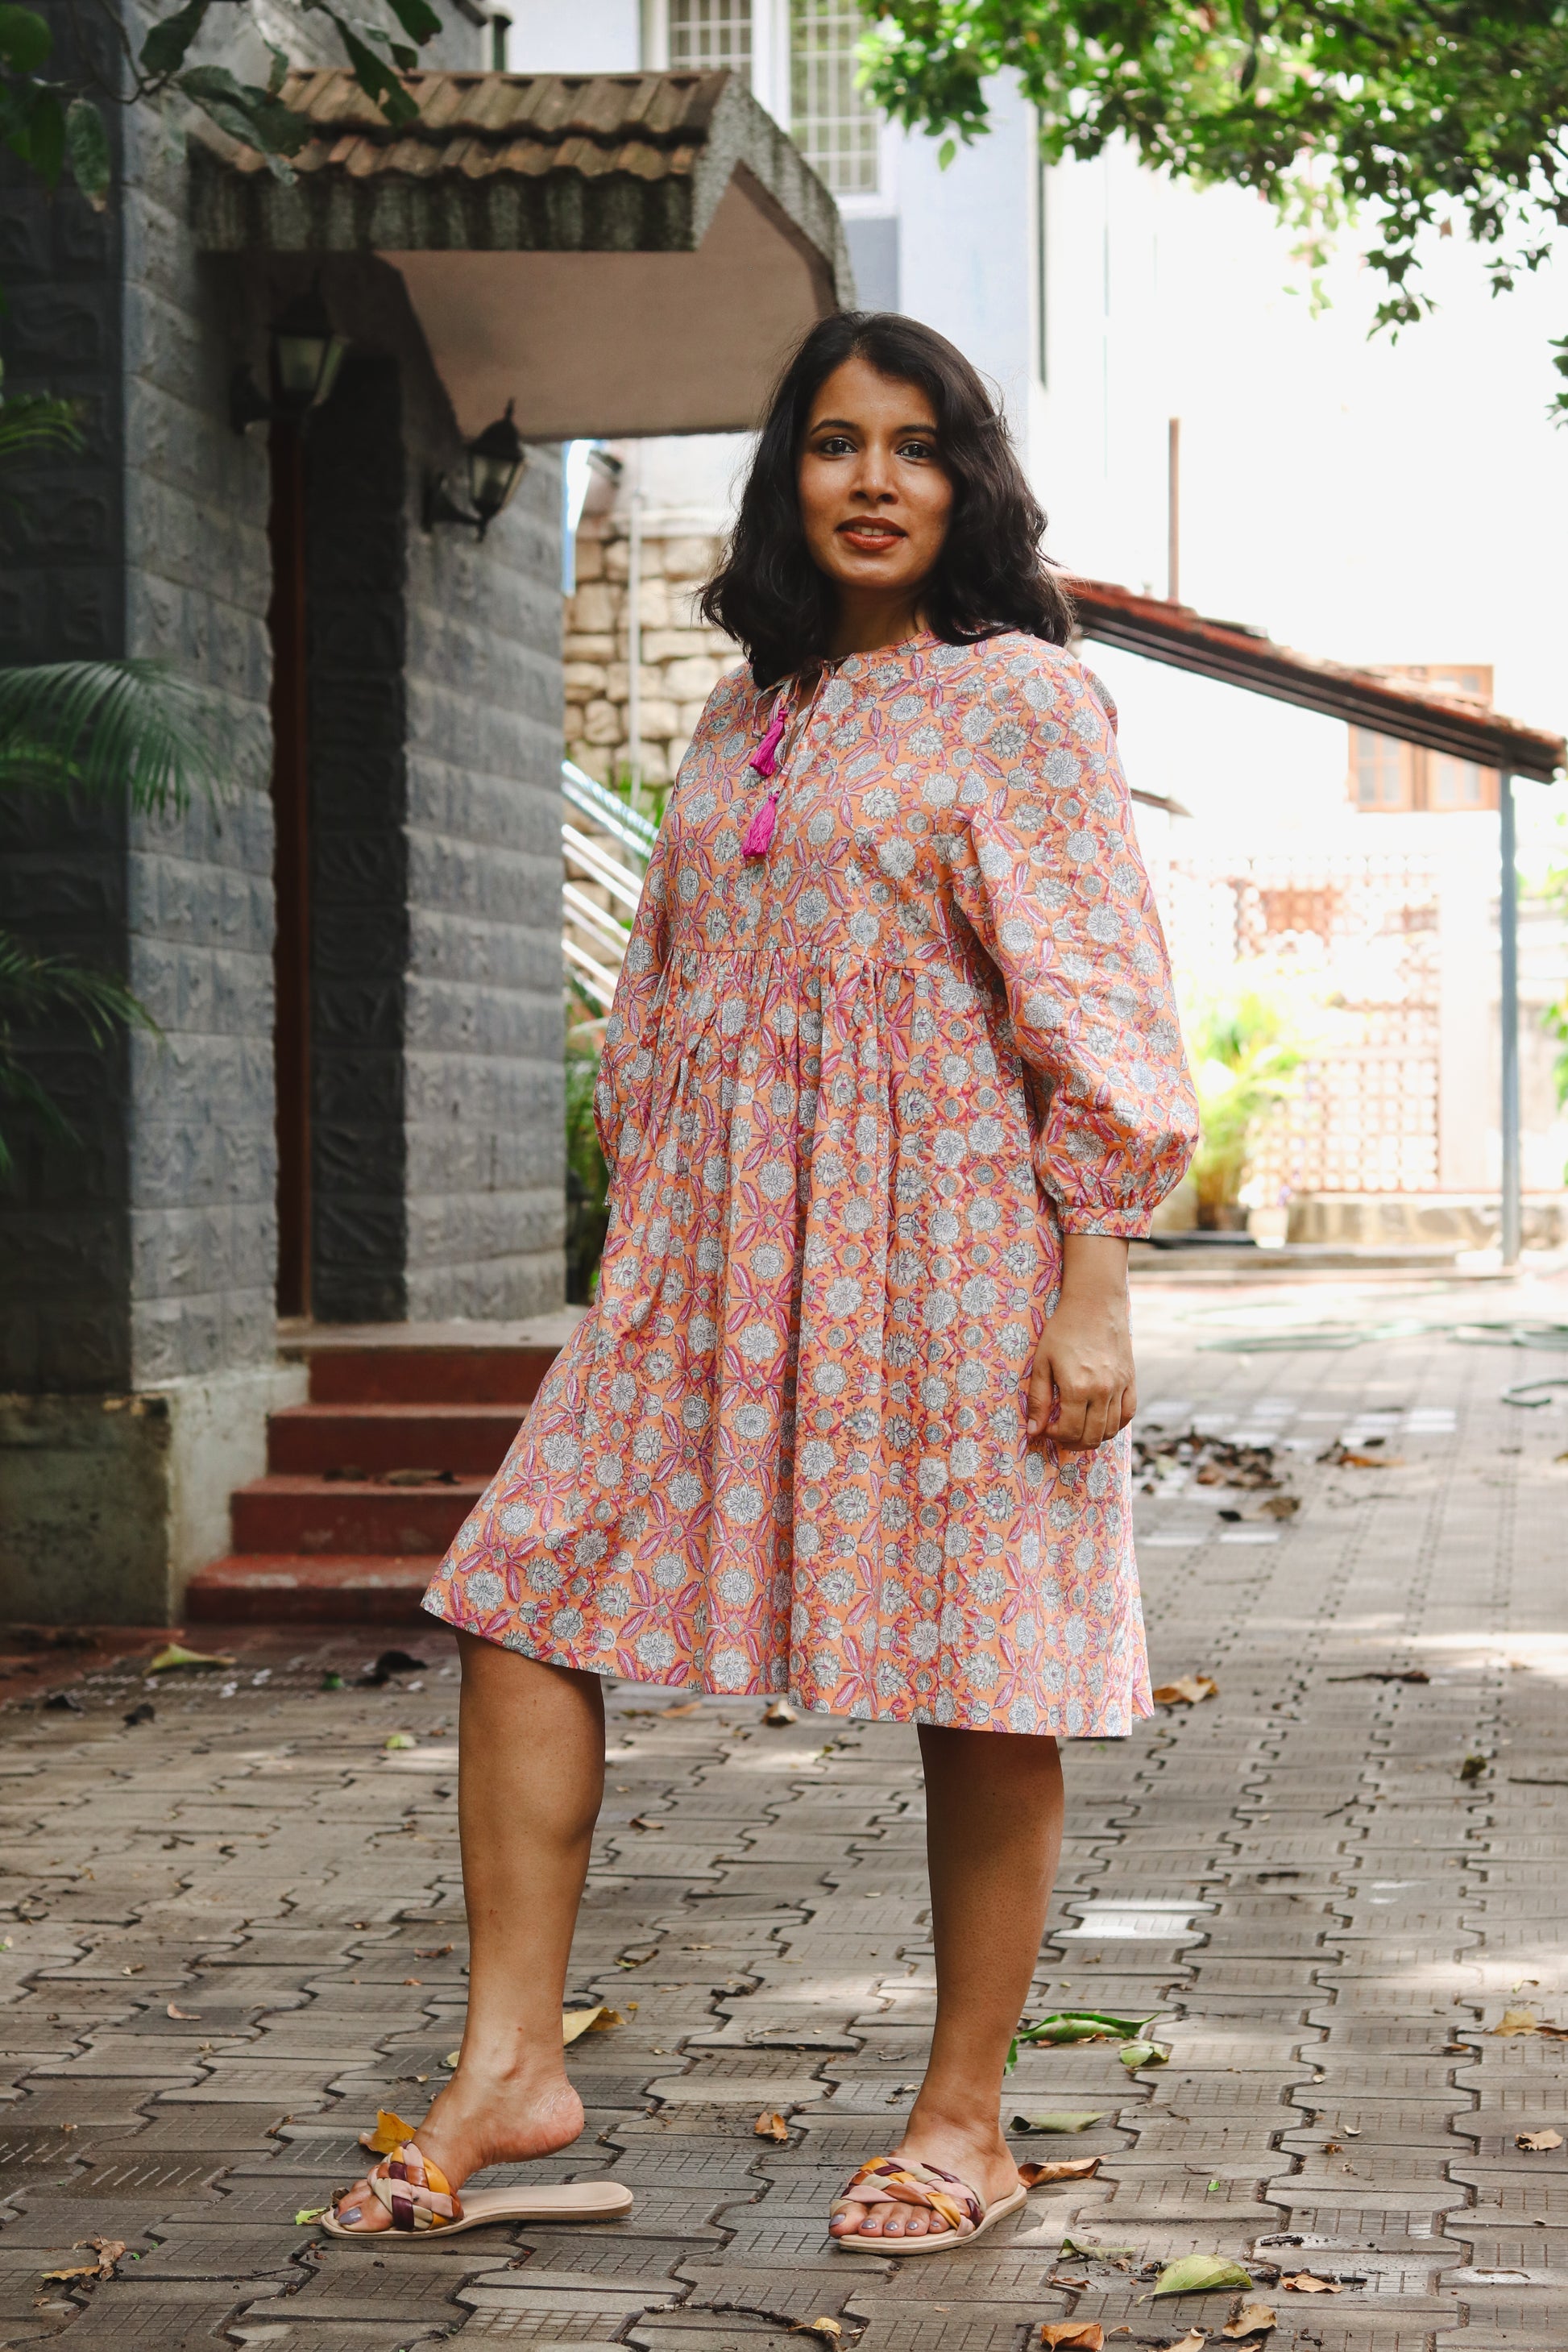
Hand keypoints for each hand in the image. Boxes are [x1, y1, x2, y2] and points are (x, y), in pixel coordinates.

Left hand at [1025, 1237, 1135, 1450]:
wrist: (1094, 1304)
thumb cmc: (1063, 1330)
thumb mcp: (1042, 1363)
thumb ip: (1038, 1400)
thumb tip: (1033, 1431)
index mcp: (1077, 1388)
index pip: (1069, 1432)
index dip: (1055, 1437)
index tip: (1046, 1429)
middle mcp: (1102, 1391)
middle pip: (1091, 1437)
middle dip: (1073, 1443)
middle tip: (1061, 1435)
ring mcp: (1119, 1387)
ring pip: (1111, 1430)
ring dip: (1093, 1438)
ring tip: (1078, 1430)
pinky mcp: (1131, 1380)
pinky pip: (1128, 1414)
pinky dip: (1116, 1425)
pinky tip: (1101, 1421)